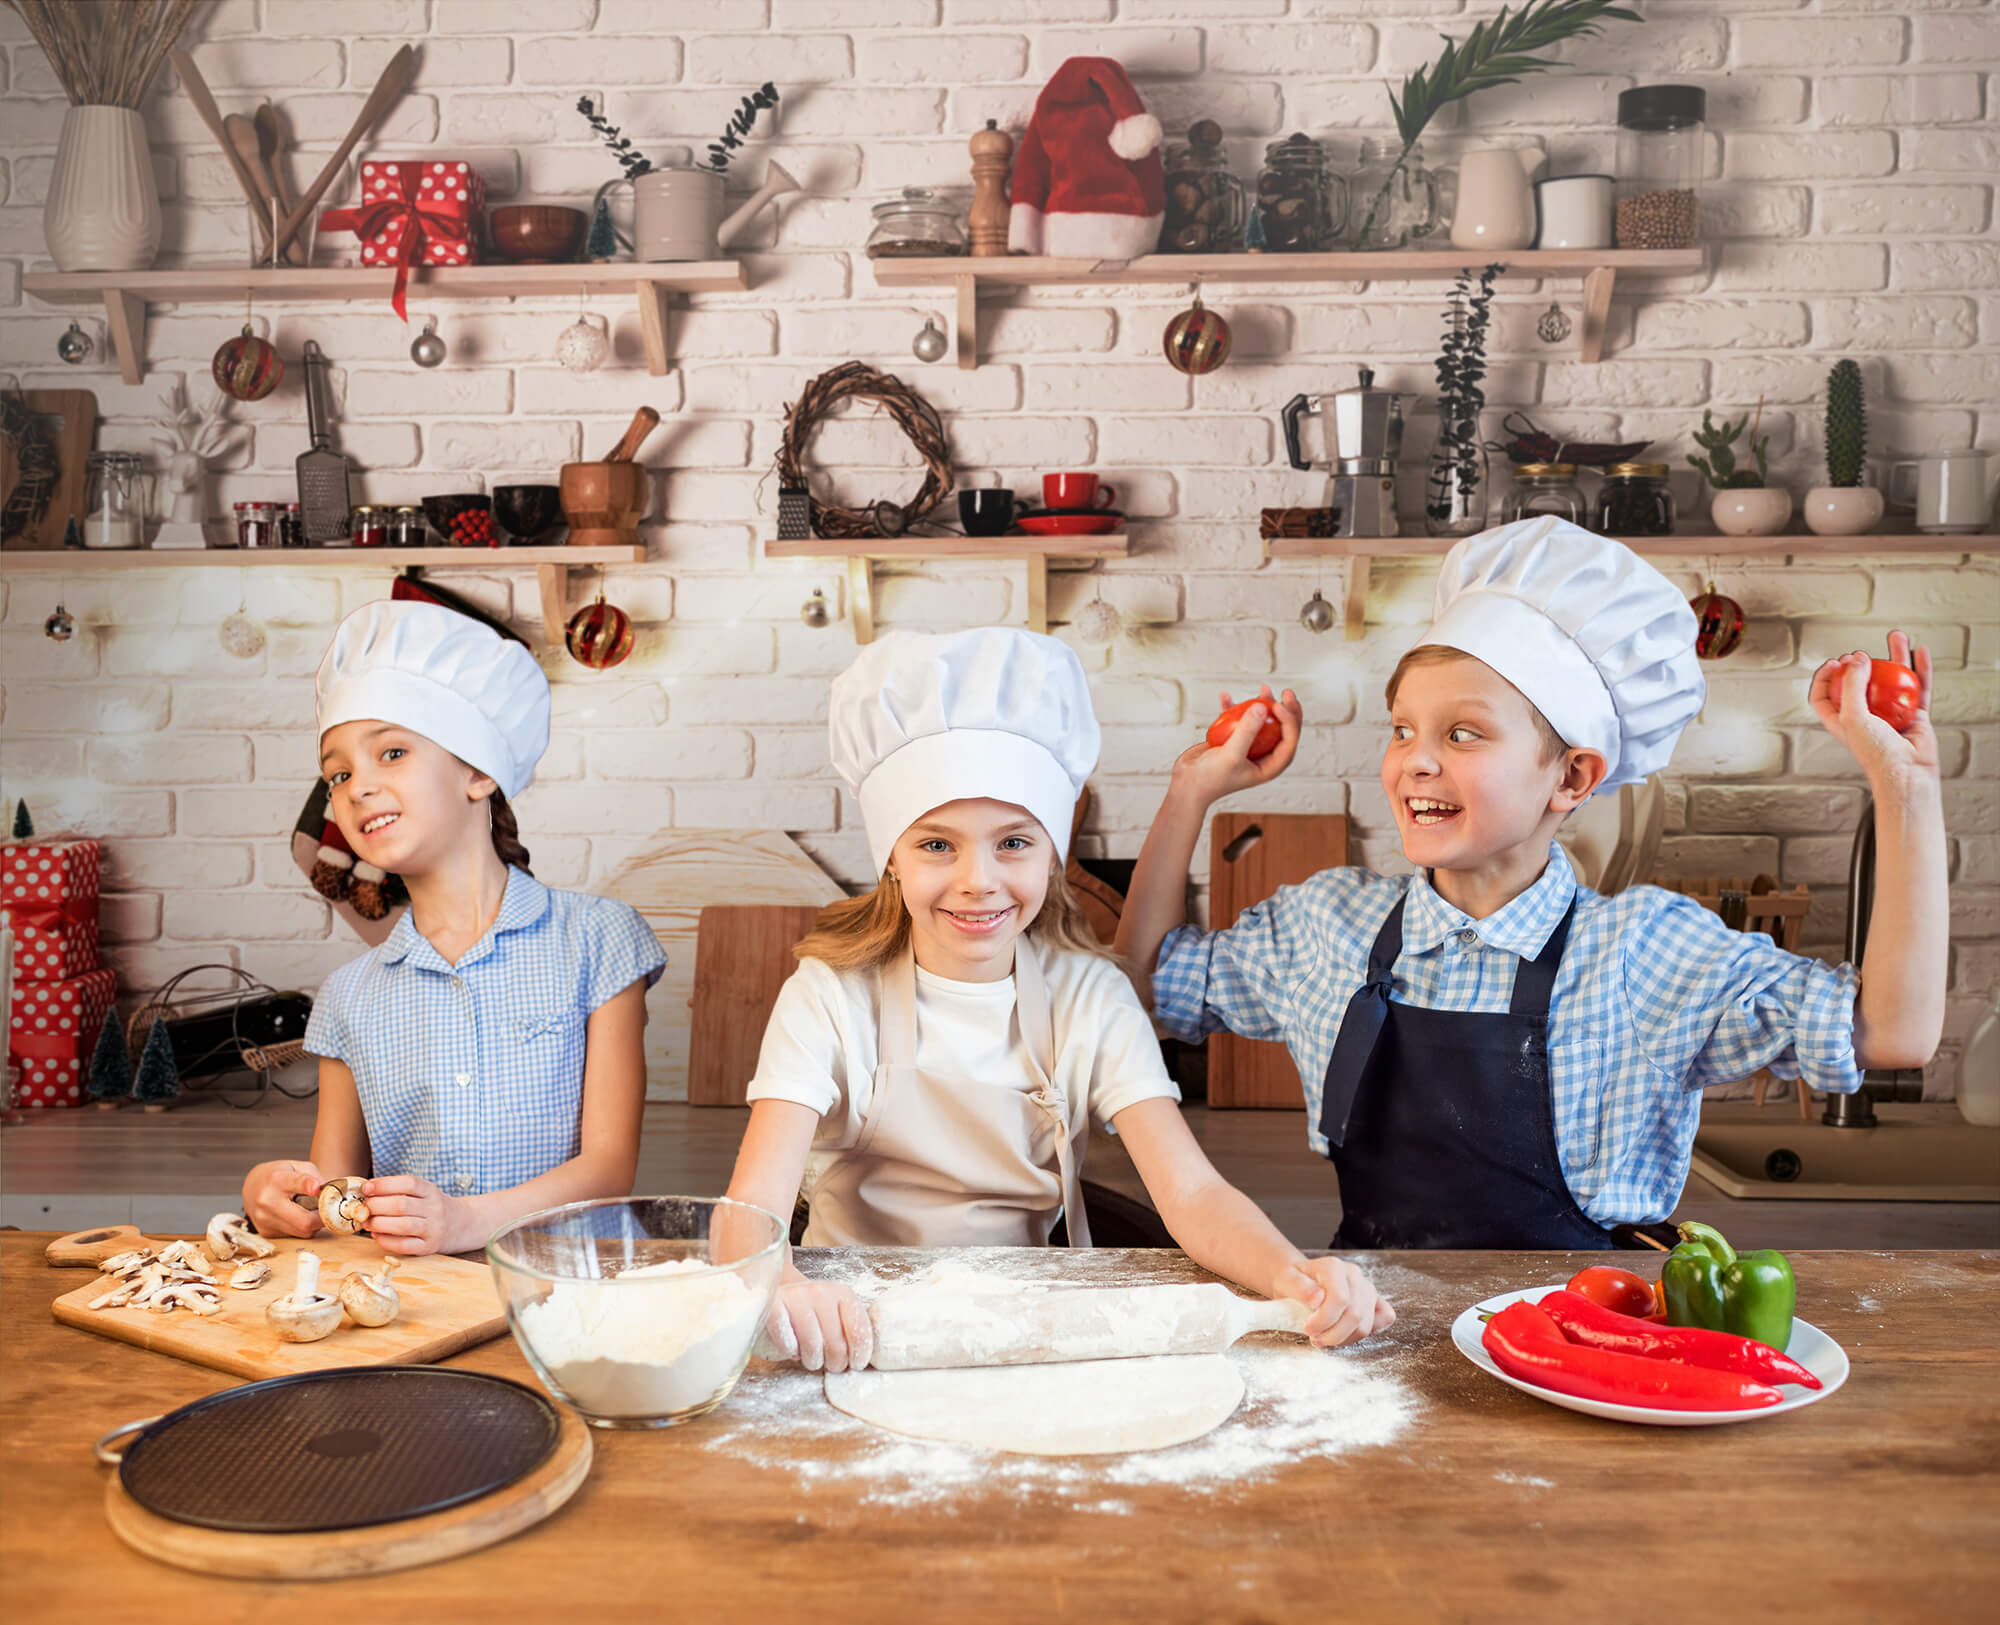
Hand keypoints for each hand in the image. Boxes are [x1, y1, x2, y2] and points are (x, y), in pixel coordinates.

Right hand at [242, 1160, 324, 1239]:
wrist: (252, 1187)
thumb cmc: (279, 1175)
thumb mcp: (296, 1167)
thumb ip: (315, 1177)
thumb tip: (333, 1193)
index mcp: (276, 1179)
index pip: (295, 1183)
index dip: (307, 1186)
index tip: (316, 1188)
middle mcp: (267, 1201)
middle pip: (304, 1220)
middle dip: (324, 1217)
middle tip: (331, 1210)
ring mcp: (265, 1220)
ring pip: (303, 1231)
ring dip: (314, 1223)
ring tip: (312, 1210)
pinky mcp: (266, 1232)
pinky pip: (295, 1235)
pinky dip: (303, 1227)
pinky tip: (298, 1216)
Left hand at [360, 1174, 464, 1256]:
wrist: (461, 1224)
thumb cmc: (432, 1208)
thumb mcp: (423, 1193)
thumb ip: (400, 1192)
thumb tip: (367, 1193)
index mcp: (431, 1191)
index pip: (408, 1183)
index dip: (385, 1184)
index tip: (367, 1188)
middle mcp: (435, 1209)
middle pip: (402, 1205)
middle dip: (376, 1206)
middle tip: (363, 1208)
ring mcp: (433, 1229)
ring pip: (403, 1225)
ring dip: (379, 1223)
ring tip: (367, 1222)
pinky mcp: (429, 1247)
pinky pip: (405, 1245)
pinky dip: (386, 1241)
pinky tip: (376, 1236)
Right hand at [763, 1277, 872, 1371]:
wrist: (777, 1293)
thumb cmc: (811, 1312)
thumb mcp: (835, 1313)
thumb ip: (850, 1328)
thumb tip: (869, 1356)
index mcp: (842, 1293)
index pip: (859, 1329)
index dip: (859, 1353)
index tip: (856, 1364)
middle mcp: (820, 1292)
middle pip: (836, 1343)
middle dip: (835, 1362)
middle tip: (832, 1365)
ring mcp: (796, 1297)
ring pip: (812, 1345)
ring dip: (812, 1360)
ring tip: (811, 1358)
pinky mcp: (773, 1306)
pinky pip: (787, 1343)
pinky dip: (790, 1352)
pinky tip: (792, 1348)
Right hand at [1170, 685, 1304, 808]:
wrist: (1187, 784)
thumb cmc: (1211, 778)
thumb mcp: (1231, 755)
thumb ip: (1247, 731)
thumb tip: (1262, 706)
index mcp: (1271, 766)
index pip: (1289, 740)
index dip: (1290, 720)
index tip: (1277, 705)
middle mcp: (1263, 756)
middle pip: (1282, 730)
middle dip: (1286, 710)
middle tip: (1286, 692)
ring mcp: (1248, 747)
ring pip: (1263, 722)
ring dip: (1264, 705)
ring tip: (1264, 688)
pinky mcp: (1231, 741)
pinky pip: (1237, 721)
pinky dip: (1232, 709)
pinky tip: (1225, 696)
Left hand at [1272, 1257, 1395, 1346]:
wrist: (1299, 1281)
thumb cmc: (1293, 1282)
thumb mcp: (1286, 1281)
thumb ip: (1298, 1287)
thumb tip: (1317, 1299)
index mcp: (1333, 1267)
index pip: (1340, 1298)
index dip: (1325, 1320)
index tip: (1308, 1329)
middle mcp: (1354, 1275)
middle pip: (1355, 1314)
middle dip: (1333, 1334)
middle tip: (1315, 1338)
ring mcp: (1367, 1287)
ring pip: (1366, 1323)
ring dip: (1344, 1338)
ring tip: (1325, 1338)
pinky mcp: (1374, 1300)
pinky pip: (1385, 1317)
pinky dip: (1367, 1331)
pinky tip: (1346, 1333)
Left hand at [1808, 633, 1939, 793]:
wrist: (1907, 773)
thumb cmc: (1875, 752)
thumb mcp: (1853, 716)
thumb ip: (1852, 685)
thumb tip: (1858, 657)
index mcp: (1842, 721)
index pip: (1825, 696)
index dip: (1824, 678)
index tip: (1834, 662)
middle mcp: (1865, 716)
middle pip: (1861, 683)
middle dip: (1862, 663)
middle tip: (1863, 651)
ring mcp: (1891, 714)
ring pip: (1894, 680)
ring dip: (1896, 657)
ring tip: (1897, 636)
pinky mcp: (1915, 715)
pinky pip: (1918, 688)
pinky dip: (1920, 670)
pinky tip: (1921, 652)